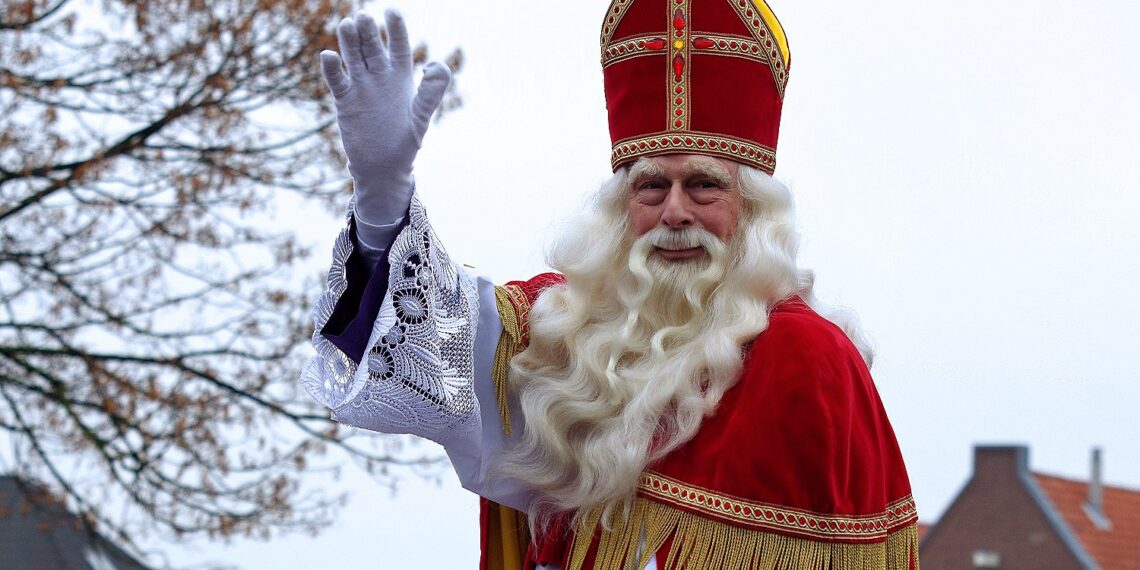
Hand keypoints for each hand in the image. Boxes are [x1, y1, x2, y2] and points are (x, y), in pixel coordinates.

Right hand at [320, 10, 450, 224]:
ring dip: (349, 43)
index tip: (391, 11)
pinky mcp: (345, 100)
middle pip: (373, 48)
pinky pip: (338, 80)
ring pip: (354, 58)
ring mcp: (361, 86)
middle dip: (368, 32)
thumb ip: (432, 91)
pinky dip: (332, 69)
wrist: (383, 167)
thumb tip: (435, 64)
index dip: (396, 29)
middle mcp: (380, 77)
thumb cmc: (405, 143)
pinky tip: (329, 56)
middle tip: (363, 17)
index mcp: (401, 77)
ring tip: (346, 25)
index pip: (399, 46)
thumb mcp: (421, 116)